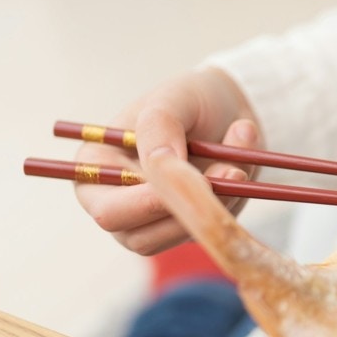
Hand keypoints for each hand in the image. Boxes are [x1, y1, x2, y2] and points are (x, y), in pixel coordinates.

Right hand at [74, 67, 259, 254]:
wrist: (229, 109)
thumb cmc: (190, 99)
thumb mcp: (173, 98)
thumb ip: (159, 125)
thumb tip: (161, 163)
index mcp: (96, 170)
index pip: (107, 210)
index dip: (145, 205)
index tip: (188, 181)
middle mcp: (118, 203)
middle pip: (141, 239)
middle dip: (188, 208)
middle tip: (230, 172)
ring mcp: (154, 221)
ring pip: (180, 236)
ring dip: (217, 203)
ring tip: (236, 162)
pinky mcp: (189, 226)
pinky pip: (210, 228)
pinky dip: (232, 201)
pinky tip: (240, 168)